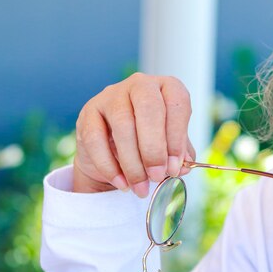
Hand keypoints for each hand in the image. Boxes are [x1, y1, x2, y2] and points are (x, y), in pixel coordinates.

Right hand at [73, 72, 195, 195]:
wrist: (113, 153)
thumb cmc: (148, 143)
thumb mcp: (168, 146)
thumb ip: (178, 154)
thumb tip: (184, 166)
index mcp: (166, 88)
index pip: (177, 103)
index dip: (177, 136)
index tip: (175, 166)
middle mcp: (140, 85)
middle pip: (149, 108)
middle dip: (154, 148)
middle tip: (157, 176)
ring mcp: (111, 95)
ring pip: (122, 124)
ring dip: (133, 162)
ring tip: (140, 186)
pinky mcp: (88, 112)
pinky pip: (96, 139)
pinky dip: (109, 166)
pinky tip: (122, 183)